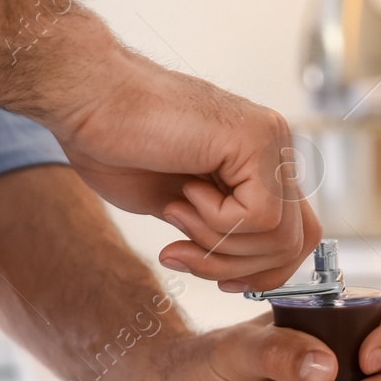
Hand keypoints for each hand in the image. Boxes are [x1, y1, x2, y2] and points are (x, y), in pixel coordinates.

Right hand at [53, 48, 321, 291]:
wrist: (84, 98)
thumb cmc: (117, 145)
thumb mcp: (181, 210)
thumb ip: (221, 233)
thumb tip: (246, 272)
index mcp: (260, 164)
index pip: (296, 235)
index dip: (263, 272)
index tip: (222, 282)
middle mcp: (274, 150)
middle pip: (295, 243)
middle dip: (240, 268)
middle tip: (185, 254)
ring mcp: (271, 142)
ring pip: (280, 237)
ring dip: (219, 246)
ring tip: (176, 215)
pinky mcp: (257, 140)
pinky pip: (259, 218)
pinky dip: (216, 222)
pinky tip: (184, 193)